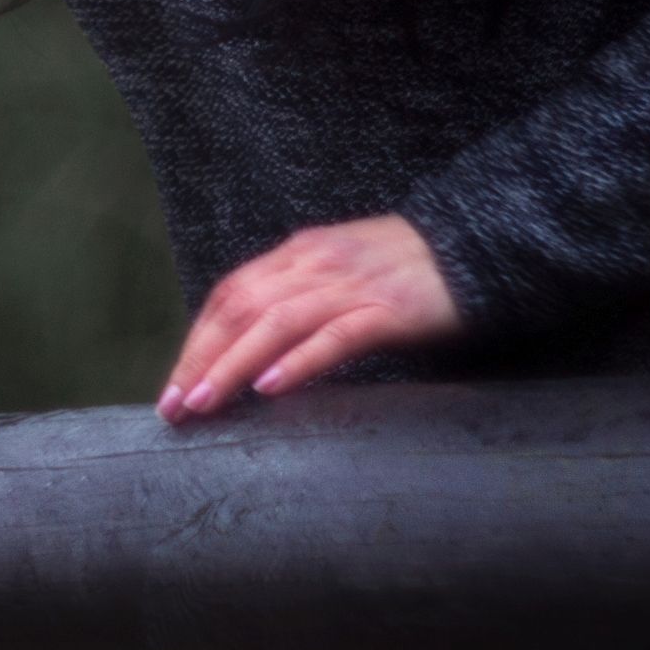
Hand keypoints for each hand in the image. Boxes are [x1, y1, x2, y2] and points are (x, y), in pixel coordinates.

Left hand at [157, 215, 461, 422]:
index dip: (197, 340)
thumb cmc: (404, 266)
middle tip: (174, 407)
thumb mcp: (337, 269)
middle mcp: (313, 264)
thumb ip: (297, 296)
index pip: (229, 295)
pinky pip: (335, 335)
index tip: (174, 386)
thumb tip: (252, 346)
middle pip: (240, 308)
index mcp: (297, 253)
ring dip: (233, 365)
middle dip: (200, 358)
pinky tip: (272, 387)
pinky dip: (299, 360)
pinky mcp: (388, 310)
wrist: (475, 242)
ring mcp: (350, 286)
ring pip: (275, 323)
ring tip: (206, 403)